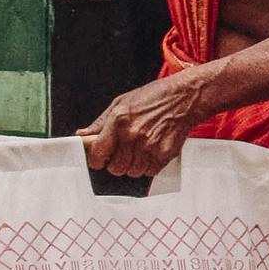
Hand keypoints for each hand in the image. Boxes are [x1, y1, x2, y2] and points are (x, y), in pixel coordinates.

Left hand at [79, 69, 211, 175]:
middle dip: (117, 162)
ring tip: (141, 148)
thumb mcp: (122, 102)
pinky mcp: (164, 155)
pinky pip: (149, 172)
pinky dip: (149, 165)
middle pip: (115, 169)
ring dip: (134, 164)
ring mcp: (149, 146)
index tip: (100, 157)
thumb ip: (100, 123)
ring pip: (132, 172)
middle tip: (124, 151)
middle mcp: (133, 135)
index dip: (97, 158)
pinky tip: (153, 150)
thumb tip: (82, 136)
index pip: (97, 155)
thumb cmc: (155, 97)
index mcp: (119, 121)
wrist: (186, 97)